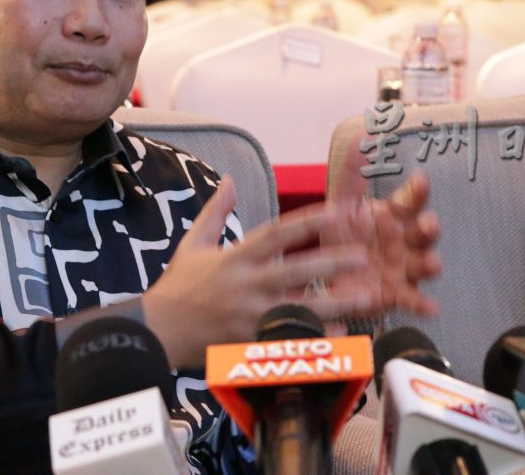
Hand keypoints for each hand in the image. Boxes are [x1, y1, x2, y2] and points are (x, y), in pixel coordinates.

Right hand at [142, 176, 374, 368]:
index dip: (306, 221)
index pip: (275, 234)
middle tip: (364, 256)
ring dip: (336, 304)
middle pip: (295, 272)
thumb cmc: (178, 285)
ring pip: (299, 309)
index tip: (336, 211)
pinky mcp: (249, 344)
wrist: (157, 330)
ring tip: (367, 299)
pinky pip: (288, 341)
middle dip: (331, 263)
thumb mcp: (193, 243)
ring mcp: (249, 317)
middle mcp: (246, 285)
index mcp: (236, 258)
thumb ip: (215, 211)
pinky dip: (313, 340)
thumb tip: (229, 180)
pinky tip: (340, 338)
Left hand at [322, 134, 441, 316]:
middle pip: (423, 233)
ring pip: (424, 264)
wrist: (327, 274)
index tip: (420, 179)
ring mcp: (403, 268)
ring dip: (431, 264)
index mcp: (393, 216)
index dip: (417, 191)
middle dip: (429, 228)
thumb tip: (361, 137)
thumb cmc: (342, 234)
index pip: (410, 200)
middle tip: (429, 223)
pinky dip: (422, 304)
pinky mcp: (396, 294)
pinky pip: (412, 299)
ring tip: (434, 263)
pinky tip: (431, 308)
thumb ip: (352, 174)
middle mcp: (404, 240)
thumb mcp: (342, 204)